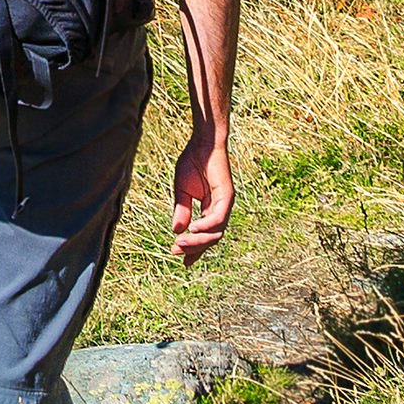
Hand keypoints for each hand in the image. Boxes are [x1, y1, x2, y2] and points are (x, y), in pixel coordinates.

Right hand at [169, 116, 234, 259]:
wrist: (203, 142)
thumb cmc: (193, 162)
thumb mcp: (182, 191)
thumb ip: (181, 210)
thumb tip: (176, 231)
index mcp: (211, 209)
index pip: (205, 235)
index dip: (194, 249)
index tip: (182, 261)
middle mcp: (220, 210)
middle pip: (212, 238)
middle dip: (194, 248)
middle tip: (176, 251)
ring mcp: (225, 204)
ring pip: (216, 232)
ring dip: (198, 241)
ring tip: (180, 244)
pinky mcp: (227, 196)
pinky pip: (217, 218)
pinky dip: (205, 226)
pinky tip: (191, 229)